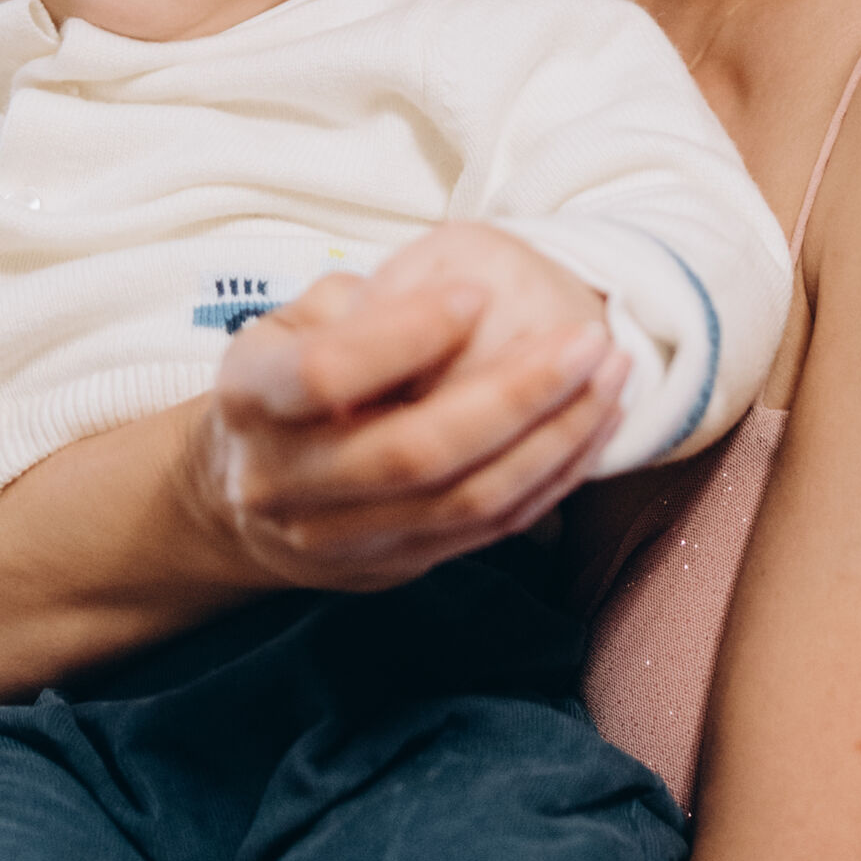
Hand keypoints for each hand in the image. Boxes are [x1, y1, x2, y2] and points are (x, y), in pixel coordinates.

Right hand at [205, 231, 626, 592]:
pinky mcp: (392, 568)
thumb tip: (455, 306)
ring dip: (554, 440)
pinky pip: (489, 531)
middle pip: (412, 452)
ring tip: (611, 378)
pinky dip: (551, 479)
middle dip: (515, 394)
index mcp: (250, 398)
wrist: (249, 488)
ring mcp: (337, 539)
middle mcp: (282, 481)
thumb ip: (366, 305)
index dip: (406, 333)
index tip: (477, 293)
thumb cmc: (291, 375)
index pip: (328, 373)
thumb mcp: (300, 319)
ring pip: (465, 501)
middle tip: (586, 341)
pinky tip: (593, 426)